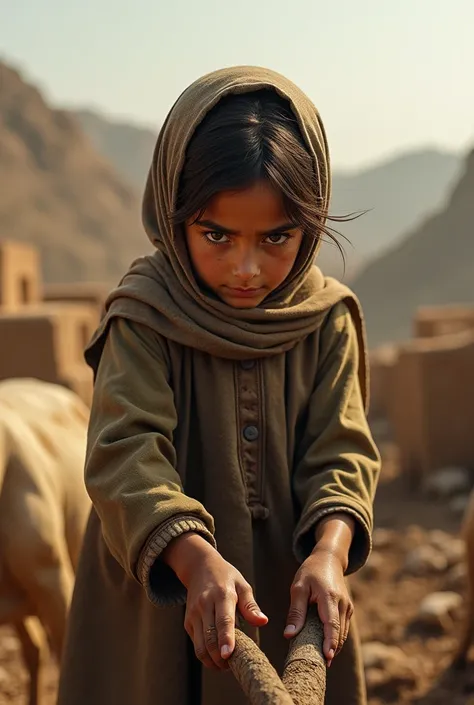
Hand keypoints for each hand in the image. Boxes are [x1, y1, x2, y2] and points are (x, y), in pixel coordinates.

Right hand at [162, 533, 267, 669]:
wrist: (199, 567)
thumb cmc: (226, 577)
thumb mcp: (242, 585)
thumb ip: (251, 605)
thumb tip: (263, 622)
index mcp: (222, 594)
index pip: (224, 620)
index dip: (226, 639)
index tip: (228, 655)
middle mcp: (205, 605)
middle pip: (210, 637)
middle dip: (220, 658)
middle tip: (233, 667)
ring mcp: (194, 614)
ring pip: (200, 645)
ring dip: (212, 661)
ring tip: (225, 666)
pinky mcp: (188, 622)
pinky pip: (196, 644)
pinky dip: (205, 655)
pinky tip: (217, 657)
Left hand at [284, 548, 352, 666]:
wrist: (329, 559)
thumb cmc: (310, 572)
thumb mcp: (298, 588)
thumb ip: (296, 612)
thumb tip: (289, 635)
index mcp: (329, 597)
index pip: (331, 623)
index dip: (330, 642)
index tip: (327, 658)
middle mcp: (343, 604)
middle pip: (338, 633)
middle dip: (331, 650)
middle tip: (318, 667)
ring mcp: (348, 607)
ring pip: (342, 633)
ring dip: (334, 647)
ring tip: (321, 663)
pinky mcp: (348, 610)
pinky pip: (342, 629)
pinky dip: (335, 639)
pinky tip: (325, 649)